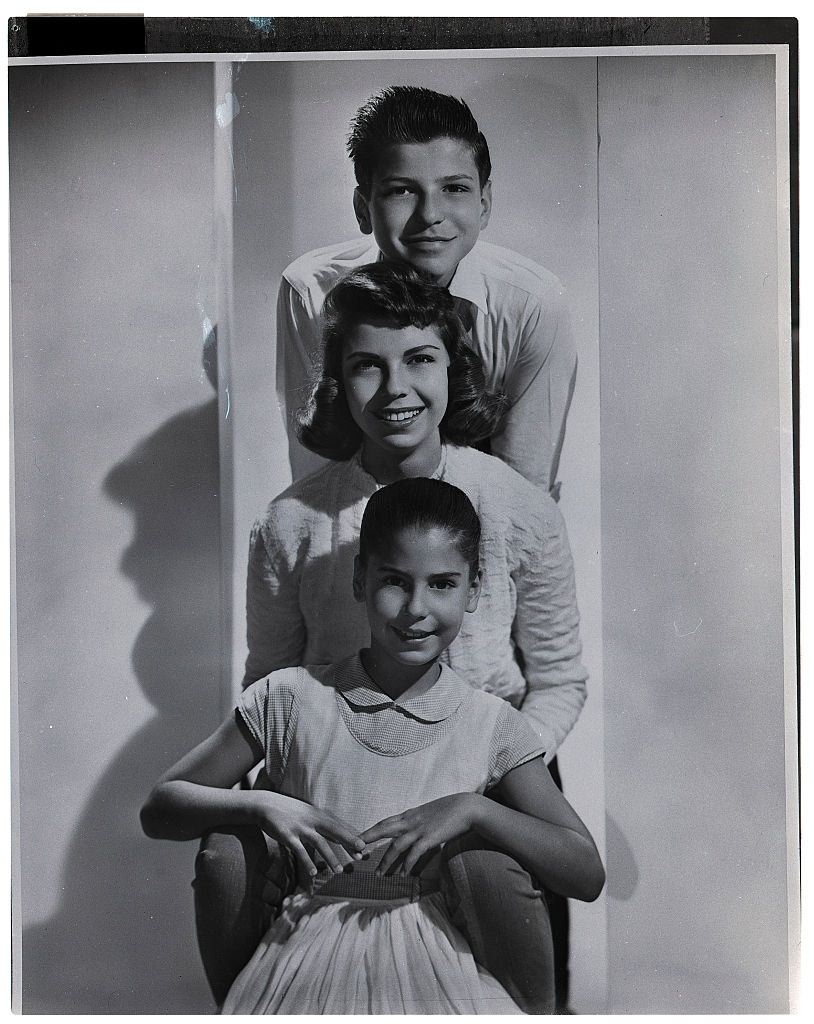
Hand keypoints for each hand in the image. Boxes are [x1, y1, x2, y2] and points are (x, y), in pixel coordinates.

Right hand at [252, 791, 365, 878]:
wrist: (266, 805)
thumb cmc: (290, 812)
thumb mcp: (309, 814)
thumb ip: (323, 824)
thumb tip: (339, 836)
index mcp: (319, 815)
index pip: (340, 827)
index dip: (353, 837)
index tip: (366, 849)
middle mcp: (313, 820)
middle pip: (335, 832)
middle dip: (349, 843)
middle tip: (362, 855)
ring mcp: (300, 827)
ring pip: (319, 843)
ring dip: (330, 857)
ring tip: (340, 871)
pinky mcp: (287, 835)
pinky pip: (299, 850)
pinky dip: (307, 861)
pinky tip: (314, 872)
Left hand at [361, 794, 484, 876]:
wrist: (466, 807)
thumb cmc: (449, 810)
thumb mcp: (428, 813)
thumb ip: (417, 821)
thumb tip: (410, 830)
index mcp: (409, 814)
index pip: (385, 822)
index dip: (371, 830)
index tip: (358, 838)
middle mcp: (410, 821)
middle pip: (383, 829)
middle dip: (368, 839)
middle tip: (355, 850)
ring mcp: (419, 829)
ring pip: (396, 846)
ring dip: (386, 861)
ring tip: (379, 875)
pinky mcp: (429, 838)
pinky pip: (414, 854)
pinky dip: (407, 865)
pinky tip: (403, 875)